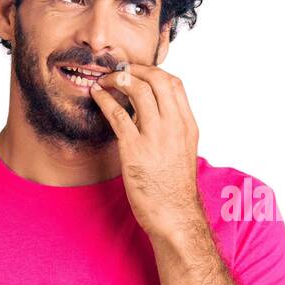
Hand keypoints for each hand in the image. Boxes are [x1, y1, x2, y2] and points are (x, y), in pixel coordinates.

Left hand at [89, 63, 203, 239]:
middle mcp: (174, 126)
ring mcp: (155, 136)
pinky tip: (96, 96)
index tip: (137, 73)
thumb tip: (154, 114)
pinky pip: (117, 114)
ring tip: (104, 81)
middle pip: (157, 80)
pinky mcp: (134, 149)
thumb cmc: (176, 189)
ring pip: (138, 90)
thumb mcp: (183, 152)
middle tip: (118, 71)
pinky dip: (104, 99)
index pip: (175, 84)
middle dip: (134, 69)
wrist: (175, 216)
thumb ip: (172, 130)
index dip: (153, 72)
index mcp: (188, 126)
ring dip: (117, 79)